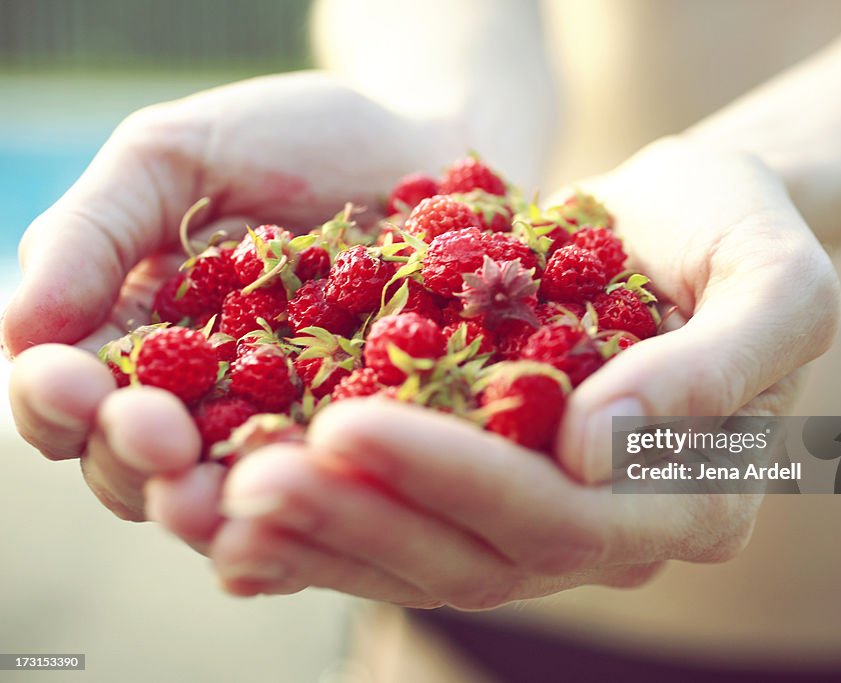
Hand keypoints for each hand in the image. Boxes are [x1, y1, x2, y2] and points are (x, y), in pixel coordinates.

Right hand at [4, 71, 462, 523]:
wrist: (428, 150)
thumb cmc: (298, 142)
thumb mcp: (176, 157)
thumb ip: (93, 233)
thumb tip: (18, 335)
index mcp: (137, 335)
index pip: (67, 394)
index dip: (56, 400)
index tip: (76, 384)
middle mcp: (202, 399)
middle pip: (135, 464)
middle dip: (132, 458)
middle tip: (158, 438)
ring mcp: (284, 430)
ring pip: (224, 496)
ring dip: (208, 508)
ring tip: (212, 499)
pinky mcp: (362, 445)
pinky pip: (326, 496)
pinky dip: (305, 516)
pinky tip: (304, 510)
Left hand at [149, 139, 839, 604]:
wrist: (691, 220)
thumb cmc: (743, 235)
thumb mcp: (775, 279)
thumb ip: (716, 367)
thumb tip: (599, 453)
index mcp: (697, 497)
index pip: (569, 513)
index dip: (459, 479)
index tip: (351, 422)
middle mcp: (620, 531)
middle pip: (482, 555)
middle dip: (367, 518)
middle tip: (252, 479)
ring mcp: (552, 522)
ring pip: (430, 558)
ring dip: (327, 533)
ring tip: (224, 496)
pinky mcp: (496, 491)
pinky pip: (408, 526)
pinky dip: (330, 524)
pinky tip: (245, 508)